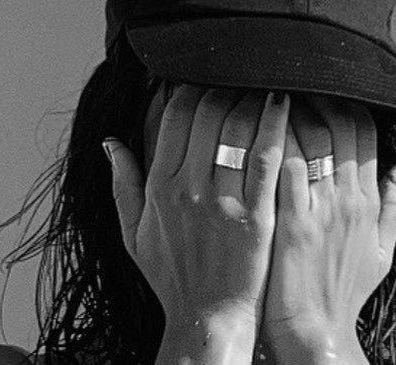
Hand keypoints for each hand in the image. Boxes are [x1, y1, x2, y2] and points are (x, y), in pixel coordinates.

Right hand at [105, 85, 289, 356]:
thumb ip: (122, 183)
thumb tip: (111, 142)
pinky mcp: (256, 214)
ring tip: (263, 82)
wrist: (208, 319)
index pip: (174, 115)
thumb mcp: (133, 232)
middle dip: (224, 85)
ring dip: (251, 97)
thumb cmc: (172, 274)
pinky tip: (284, 103)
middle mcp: (188, 188)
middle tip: (239, 75)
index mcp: (159, 186)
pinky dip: (276, 124)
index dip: (191, 87)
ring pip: (237, 127)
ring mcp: (223, 201)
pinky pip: (266, 157)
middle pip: (208, 112)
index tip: (205, 76)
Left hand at [261, 95, 395, 362]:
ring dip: (289, 108)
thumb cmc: (342, 291)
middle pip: (338, 125)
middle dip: (315, 94)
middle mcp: (349, 199)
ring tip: (267, 88)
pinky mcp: (290, 223)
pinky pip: (282, 165)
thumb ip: (393, 206)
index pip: (363, 131)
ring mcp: (321, 210)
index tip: (320, 86)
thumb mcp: (382, 251)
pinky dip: (270, 138)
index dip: (343, 101)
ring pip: (310, 137)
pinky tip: (253, 119)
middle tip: (290, 78)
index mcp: (367, 200)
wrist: (313, 334)